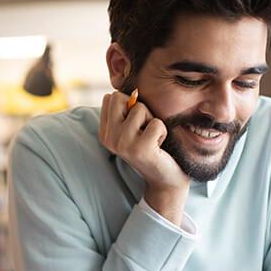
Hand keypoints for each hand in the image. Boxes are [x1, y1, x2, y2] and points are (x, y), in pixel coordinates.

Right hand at [99, 91, 190, 224]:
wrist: (166, 179)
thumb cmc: (154, 148)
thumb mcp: (134, 128)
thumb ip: (127, 109)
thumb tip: (133, 90)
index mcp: (104, 133)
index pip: (111, 97)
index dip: (130, 106)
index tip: (137, 127)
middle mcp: (109, 139)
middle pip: (120, 97)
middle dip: (139, 109)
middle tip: (145, 130)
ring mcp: (123, 145)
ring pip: (140, 108)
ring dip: (153, 122)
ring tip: (153, 139)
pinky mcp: (141, 149)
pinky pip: (156, 123)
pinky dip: (163, 132)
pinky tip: (159, 147)